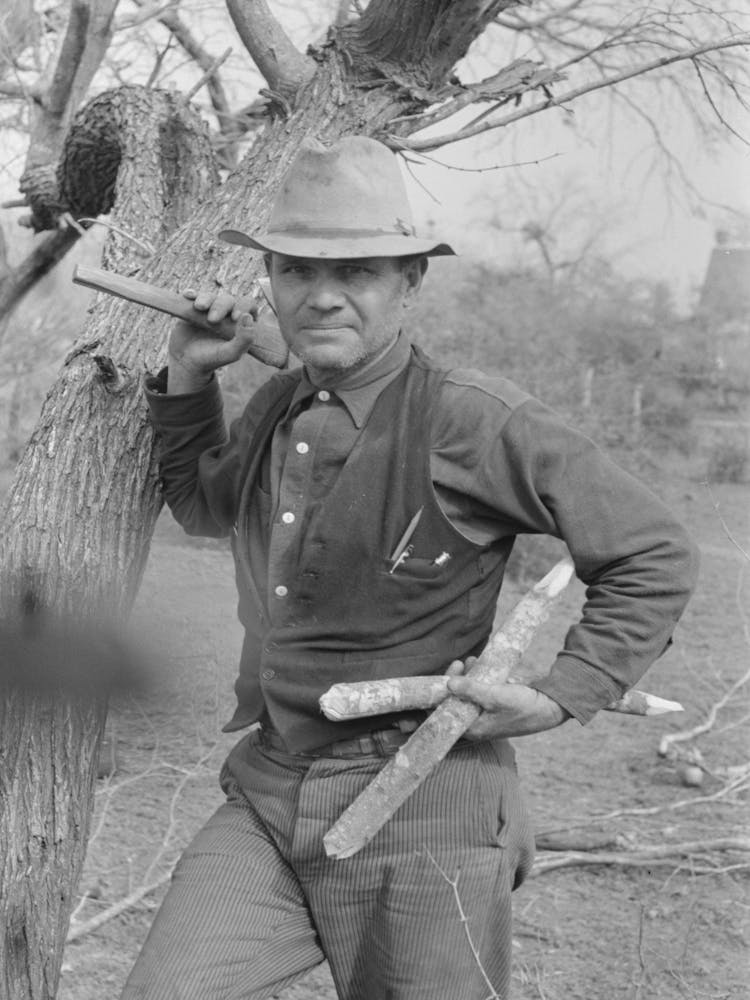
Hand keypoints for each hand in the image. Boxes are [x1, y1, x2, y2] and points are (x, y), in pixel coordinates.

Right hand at [167, 288, 261, 393]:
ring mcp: (210, 309)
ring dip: (206, 299)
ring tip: (199, 307)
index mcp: (240, 322)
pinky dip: (191, 294)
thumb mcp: (231, 353)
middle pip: (228, 300)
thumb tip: (248, 316)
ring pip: (211, 296)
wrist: (187, 361)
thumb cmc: (212, 358)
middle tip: (212, 320)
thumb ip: (244, 339)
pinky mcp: (193, 308)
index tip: (235, 318)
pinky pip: (194, 296)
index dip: (243, 306)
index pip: (248, 305)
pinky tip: (188, 296)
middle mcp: (227, 314)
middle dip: (221, 306)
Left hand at [445, 658, 569, 739]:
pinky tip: (482, 665)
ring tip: (471, 661)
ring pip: (468, 692)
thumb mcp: (496, 697)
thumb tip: (448, 684)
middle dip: (455, 681)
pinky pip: (481, 688)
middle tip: (460, 663)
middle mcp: (476, 722)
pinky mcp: (494, 702)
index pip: (446, 714)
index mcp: (473, 728)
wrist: (550, 706)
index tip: (444, 676)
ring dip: (468, 676)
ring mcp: (485, 711)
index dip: (440, 695)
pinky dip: (480, 677)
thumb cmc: (523, 707)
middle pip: (456, 700)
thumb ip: (472, 690)